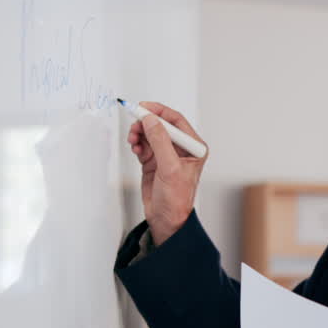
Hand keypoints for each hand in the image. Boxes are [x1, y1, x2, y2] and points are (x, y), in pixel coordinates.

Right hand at [125, 102, 207, 244]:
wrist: (166, 219)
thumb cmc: (176, 199)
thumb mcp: (170, 168)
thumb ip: (160, 142)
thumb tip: (151, 120)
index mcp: (194, 148)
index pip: (176, 120)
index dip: (159, 112)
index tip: (143, 107)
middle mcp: (181, 149)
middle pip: (160, 125)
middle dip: (146, 123)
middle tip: (134, 126)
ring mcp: (166, 155)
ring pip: (150, 134)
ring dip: (139, 134)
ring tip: (133, 140)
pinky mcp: (154, 161)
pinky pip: (143, 144)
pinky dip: (137, 143)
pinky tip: (135, 148)